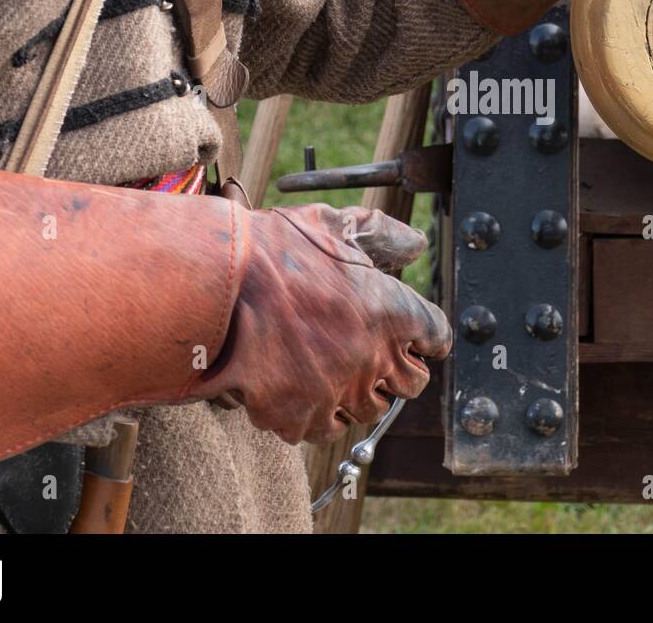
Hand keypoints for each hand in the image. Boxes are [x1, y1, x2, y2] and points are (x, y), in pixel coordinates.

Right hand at [189, 204, 451, 443]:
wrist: (217, 281)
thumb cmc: (275, 248)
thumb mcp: (334, 224)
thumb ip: (382, 235)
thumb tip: (414, 244)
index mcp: (393, 311)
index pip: (436, 336)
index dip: (426, 335)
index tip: (417, 336)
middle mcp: (374, 357)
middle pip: (411, 384)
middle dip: (397, 370)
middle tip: (374, 355)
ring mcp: (337, 391)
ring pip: (367, 411)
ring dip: (357, 394)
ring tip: (335, 374)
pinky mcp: (298, 415)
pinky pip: (319, 429)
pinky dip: (313, 415)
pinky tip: (300, 391)